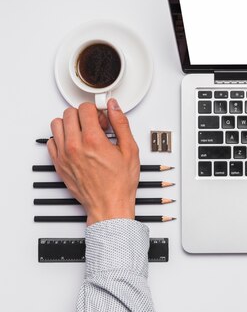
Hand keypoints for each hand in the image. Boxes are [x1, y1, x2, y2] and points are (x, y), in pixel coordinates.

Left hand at [47, 99, 139, 225]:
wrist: (109, 204)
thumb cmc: (120, 183)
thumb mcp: (130, 150)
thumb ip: (121, 124)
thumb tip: (114, 108)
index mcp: (93, 140)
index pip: (85, 108)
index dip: (97, 111)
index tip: (103, 118)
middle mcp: (75, 146)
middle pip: (69, 113)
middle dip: (84, 115)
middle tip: (95, 126)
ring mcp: (64, 155)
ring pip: (56, 124)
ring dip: (70, 124)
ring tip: (83, 133)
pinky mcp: (58, 164)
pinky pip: (51, 141)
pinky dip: (61, 139)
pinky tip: (75, 144)